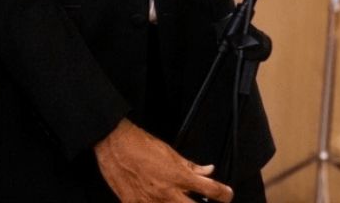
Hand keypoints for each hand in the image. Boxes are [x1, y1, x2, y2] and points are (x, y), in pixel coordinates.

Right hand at [93, 119, 232, 202]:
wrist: (113, 143)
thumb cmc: (140, 144)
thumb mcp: (170, 152)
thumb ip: (191, 165)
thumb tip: (208, 171)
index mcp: (178, 176)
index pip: (211, 190)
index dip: (224, 194)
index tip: (226, 195)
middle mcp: (167, 193)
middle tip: (200, 201)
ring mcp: (150, 202)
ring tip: (178, 200)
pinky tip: (159, 201)